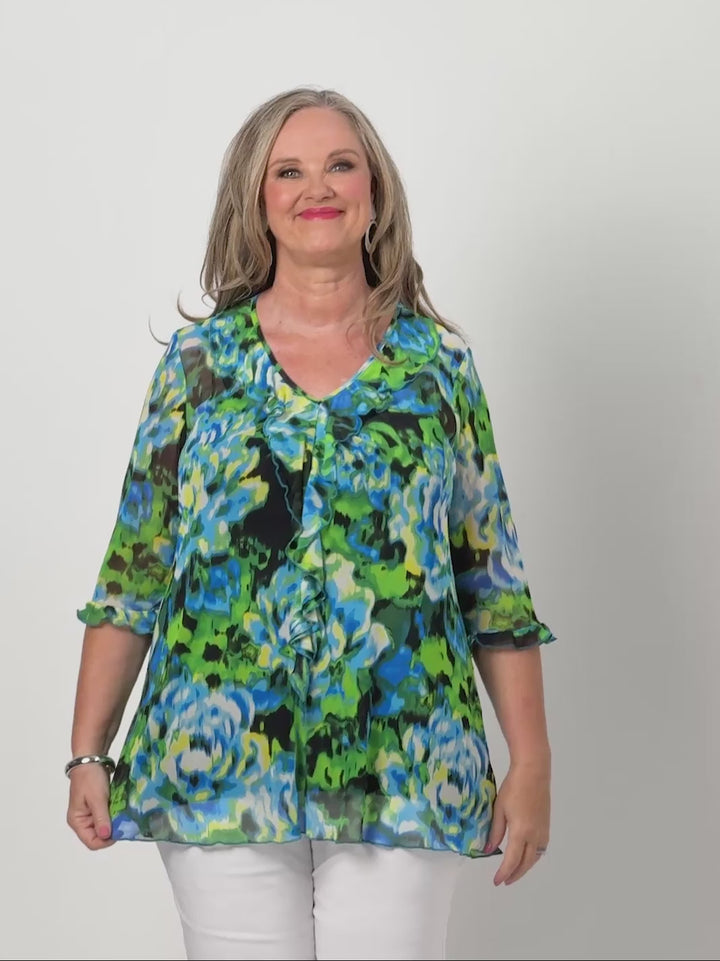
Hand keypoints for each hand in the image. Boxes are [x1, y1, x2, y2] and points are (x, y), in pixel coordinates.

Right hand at [66, 764, 115, 849]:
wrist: (91, 760)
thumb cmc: (89, 778)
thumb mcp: (96, 798)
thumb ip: (101, 817)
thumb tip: (105, 835)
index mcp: (77, 821)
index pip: (92, 842)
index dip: (106, 840)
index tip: (119, 830)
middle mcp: (82, 821)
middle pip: (99, 836)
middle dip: (111, 830)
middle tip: (123, 820)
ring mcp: (90, 814)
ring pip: (105, 827)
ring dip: (114, 822)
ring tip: (122, 813)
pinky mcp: (97, 807)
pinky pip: (107, 817)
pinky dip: (114, 814)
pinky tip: (120, 808)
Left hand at [484, 761, 549, 885]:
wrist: (534, 772)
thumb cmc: (513, 787)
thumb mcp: (499, 809)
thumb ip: (495, 831)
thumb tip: (489, 849)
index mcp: (521, 832)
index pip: (512, 861)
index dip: (504, 873)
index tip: (496, 881)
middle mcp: (535, 836)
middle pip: (526, 863)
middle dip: (515, 874)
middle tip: (504, 881)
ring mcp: (543, 831)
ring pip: (535, 858)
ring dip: (525, 868)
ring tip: (514, 872)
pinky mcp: (546, 826)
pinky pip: (541, 849)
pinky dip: (532, 857)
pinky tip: (526, 856)